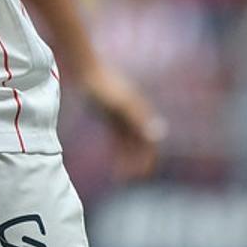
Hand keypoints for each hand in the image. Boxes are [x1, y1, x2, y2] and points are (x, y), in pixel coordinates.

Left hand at [79, 65, 163, 180]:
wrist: (87, 69)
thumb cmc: (104, 85)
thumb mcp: (121, 104)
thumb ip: (138, 119)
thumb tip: (158, 135)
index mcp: (141, 114)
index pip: (149, 142)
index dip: (147, 158)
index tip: (141, 174)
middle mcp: (135, 116)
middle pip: (140, 144)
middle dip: (137, 161)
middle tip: (129, 178)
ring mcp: (123, 115)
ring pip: (128, 142)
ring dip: (127, 157)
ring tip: (120, 174)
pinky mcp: (111, 114)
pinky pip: (117, 136)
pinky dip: (117, 148)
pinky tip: (113, 158)